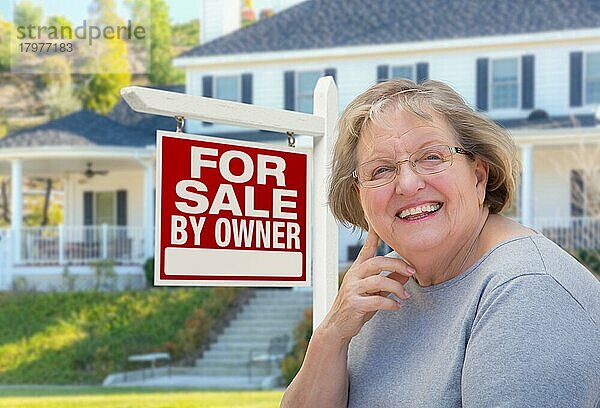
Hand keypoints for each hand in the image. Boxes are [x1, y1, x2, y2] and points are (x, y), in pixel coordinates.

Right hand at [319, 228, 414, 342]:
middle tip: (412, 271)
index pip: (367, 248)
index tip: (378, 221)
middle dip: (398, 265)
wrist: (337, 326)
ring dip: (397, 288)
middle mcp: (353, 276)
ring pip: (378, 281)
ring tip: (405, 296)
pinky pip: (377, 300)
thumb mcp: (374, 292)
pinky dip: (390, 304)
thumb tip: (408, 272)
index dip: (373, 235)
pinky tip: (397, 306)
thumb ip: (390, 281)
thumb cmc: (357, 306)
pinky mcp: (354, 304)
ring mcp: (352, 289)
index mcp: (358, 269)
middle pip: (377, 262)